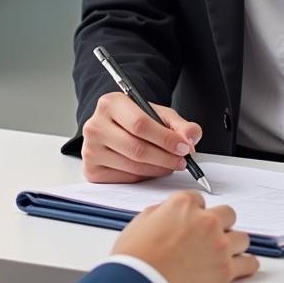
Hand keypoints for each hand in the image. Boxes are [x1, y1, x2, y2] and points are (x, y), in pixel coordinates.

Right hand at [82, 91, 202, 182]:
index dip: (165, 138)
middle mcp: (95, 125)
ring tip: (171, 164)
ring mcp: (90, 149)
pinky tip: (153, 168)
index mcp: (110, 103)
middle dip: (166, 158)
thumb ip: (179, 124)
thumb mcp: (158, 114)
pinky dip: (145, 176)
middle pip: (137, 148)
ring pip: (133, 166)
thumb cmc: (135, 119)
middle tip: (182, 160)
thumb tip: (192, 136)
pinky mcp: (91, 170)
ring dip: (159, 169)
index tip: (184, 147)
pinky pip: (126, 179)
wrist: (113, 126)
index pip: (140, 124)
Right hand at [114, 191, 257, 282]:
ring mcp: (218, 245)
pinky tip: (241, 264)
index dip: (196, 211)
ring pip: (241, 237)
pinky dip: (245, 264)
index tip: (195, 219)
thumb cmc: (137, 257)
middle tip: (211, 234)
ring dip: (232, 243)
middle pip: (227, 214)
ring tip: (225, 250)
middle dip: (219, 223)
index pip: (200, 199)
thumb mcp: (143, 221)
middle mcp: (205, 221)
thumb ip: (163, 212)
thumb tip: (170, 216)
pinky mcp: (225, 270)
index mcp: (183, 204)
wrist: (140, 281)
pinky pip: (248, 263)